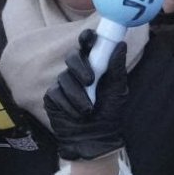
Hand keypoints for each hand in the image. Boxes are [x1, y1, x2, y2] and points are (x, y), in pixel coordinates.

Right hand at [44, 29, 128, 160]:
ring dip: (78, 95)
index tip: (90, 38)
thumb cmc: (109, 112)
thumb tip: (121, 44)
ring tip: (88, 110)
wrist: (95, 136)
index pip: (87, 46)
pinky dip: (68, 104)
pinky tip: (76, 114)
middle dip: (80, 67)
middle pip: (72, 57)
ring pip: (64, 78)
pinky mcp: (52, 97)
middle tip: (90, 81)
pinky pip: (56, 93)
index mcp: (94, 66)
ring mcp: (63, 83)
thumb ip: (117, 68)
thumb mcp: (117, 90)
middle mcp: (76, 72)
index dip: (86, 39)